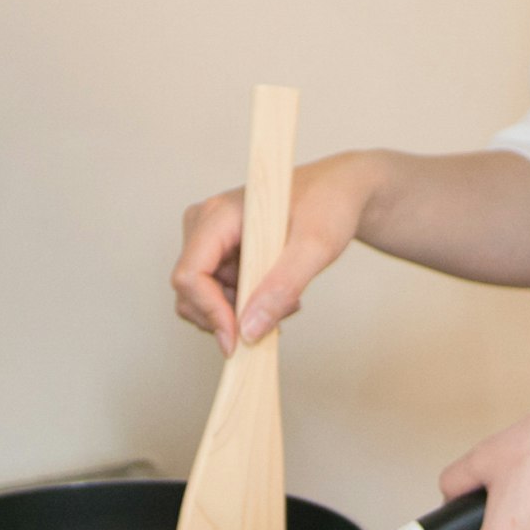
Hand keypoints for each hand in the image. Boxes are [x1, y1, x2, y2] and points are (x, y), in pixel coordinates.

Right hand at [173, 150, 378, 351]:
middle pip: (191, 292)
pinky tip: (276, 295)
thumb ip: (282, 287)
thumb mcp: (315, 246)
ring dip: (240, 313)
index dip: (209, 312)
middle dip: (230, 315)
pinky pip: (218, 294)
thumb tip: (248, 331)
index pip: (190, 274)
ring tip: (285, 301)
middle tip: (278, 314)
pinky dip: (244, 306)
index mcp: (219, 214)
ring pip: (204, 299)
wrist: (339, 189)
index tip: (238, 341)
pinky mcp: (221, 253)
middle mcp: (205, 224)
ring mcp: (211, 240)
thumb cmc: (328, 204)